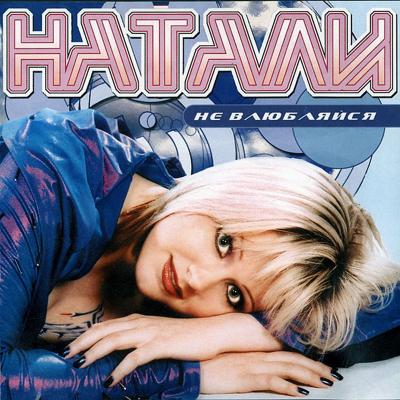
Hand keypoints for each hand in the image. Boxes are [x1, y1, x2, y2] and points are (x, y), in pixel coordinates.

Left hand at [64, 313, 280, 385]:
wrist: (212, 332)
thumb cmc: (186, 335)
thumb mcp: (159, 334)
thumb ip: (141, 338)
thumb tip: (125, 350)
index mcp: (140, 320)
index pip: (107, 325)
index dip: (87, 334)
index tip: (71, 346)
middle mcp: (142, 323)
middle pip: (105, 330)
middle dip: (83, 342)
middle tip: (65, 356)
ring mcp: (151, 333)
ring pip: (115, 340)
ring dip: (94, 353)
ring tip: (79, 366)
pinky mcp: (162, 345)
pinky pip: (135, 357)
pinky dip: (120, 369)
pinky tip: (110, 380)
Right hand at [200, 351, 341, 396]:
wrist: (195, 363)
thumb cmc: (213, 362)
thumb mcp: (236, 359)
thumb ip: (253, 359)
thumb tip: (267, 364)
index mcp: (257, 351)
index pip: (287, 352)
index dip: (307, 358)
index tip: (323, 364)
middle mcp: (259, 355)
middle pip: (293, 359)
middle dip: (316, 367)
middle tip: (335, 374)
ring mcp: (254, 365)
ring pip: (289, 368)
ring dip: (310, 376)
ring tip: (328, 382)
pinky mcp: (247, 377)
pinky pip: (272, 381)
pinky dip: (289, 387)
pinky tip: (302, 393)